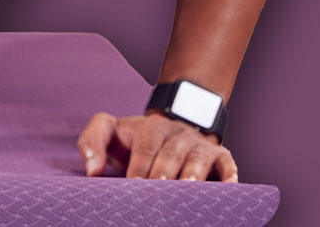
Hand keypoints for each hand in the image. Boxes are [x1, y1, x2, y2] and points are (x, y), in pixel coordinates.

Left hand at [76, 111, 237, 180]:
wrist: (167, 128)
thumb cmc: (131, 141)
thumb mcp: (108, 132)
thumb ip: (91, 142)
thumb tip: (92, 170)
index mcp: (147, 128)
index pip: (144, 149)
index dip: (139, 168)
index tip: (133, 186)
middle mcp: (175, 133)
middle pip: (171, 153)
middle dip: (164, 172)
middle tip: (157, 191)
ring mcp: (198, 143)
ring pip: (197, 157)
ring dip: (193, 173)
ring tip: (187, 188)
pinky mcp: (219, 154)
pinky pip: (226, 163)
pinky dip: (228, 174)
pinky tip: (228, 186)